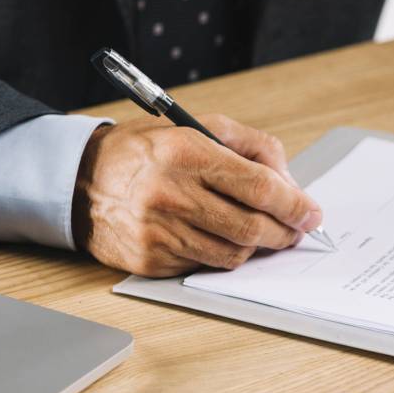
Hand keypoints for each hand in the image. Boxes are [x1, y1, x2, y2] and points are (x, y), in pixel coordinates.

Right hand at [72, 114, 321, 276]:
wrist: (81, 180)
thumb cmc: (147, 150)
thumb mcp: (198, 126)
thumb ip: (252, 147)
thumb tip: (290, 184)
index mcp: (187, 152)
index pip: (258, 187)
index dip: (294, 204)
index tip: (312, 213)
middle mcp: (171, 193)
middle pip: (251, 227)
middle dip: (284, 232)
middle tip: (294, 229)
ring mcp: (158, 231)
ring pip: (232, 254)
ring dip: (255, 247)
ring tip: (257, 232)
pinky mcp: (149, 260)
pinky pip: (204, 266)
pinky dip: (220, 255)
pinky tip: (215, 237)